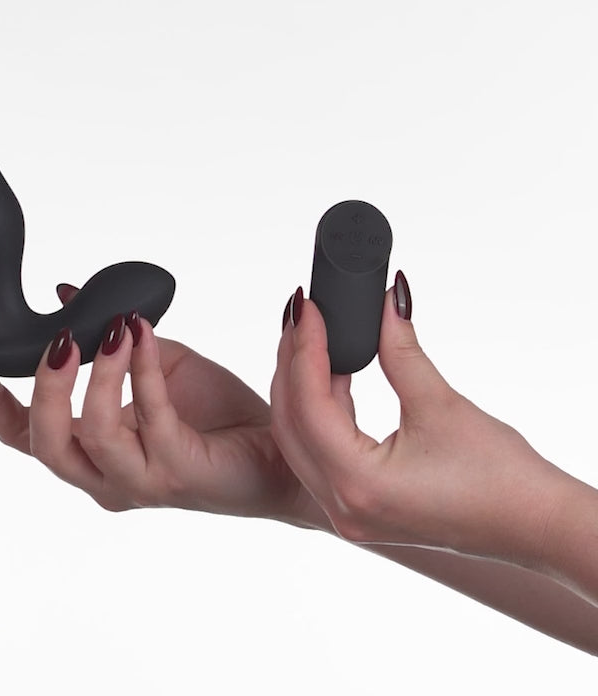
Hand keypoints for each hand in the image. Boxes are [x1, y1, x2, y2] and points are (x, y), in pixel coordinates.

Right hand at [0, 284, 324, 526]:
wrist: (277, 446)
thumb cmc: (214, 412)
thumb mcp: (152, 363)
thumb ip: (107, 339)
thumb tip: (69, 293)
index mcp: (93, 451)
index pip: (25, 435)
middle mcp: (106, 477)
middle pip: (43, 443)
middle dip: (40, 388)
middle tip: (57, 340)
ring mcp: (139, 481)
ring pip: (91, 436)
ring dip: (95, 375)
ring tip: (110, 330)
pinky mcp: (177, 472)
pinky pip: (149, 416)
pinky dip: (141, 370)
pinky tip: (141, 335)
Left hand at [270, 274, 567, 567]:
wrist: (534, 525)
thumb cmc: (500, 477)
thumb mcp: (440, 404)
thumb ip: (400, 350)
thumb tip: (386, 300)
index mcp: (358, 484)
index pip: (309, 404)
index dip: (305, 348)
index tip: (307, 307)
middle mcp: (341, 505)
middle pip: (291, 422)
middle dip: (292, 364)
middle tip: (301, 316)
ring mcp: (347, 512)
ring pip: (299, 439)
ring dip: (302, 387)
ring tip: (313, 337)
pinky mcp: (359, 507)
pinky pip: (321, 452)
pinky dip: (320, 411)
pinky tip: (333, 374)